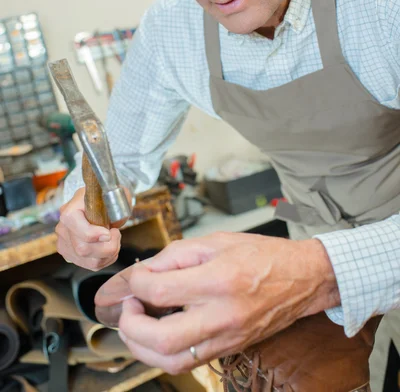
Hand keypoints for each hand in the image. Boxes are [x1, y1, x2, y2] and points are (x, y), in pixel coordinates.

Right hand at [56, 187, 120, 270]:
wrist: (100, 202)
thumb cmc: (107, 198)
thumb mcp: (113, 195)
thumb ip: (115, 205)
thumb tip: (112, 225)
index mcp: (70, 210)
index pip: (78, 230)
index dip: (96, 235)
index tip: (110, 232)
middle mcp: (63, 228)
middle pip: (83, 249)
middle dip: (108, 247)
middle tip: (116, 235)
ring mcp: (64, 243)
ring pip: (89, 261)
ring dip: (108, 255)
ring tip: (114, 241)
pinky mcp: (70, 254)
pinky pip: (90, 265)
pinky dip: (105, 260)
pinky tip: (108, 248)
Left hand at [95, 232, 339, 373]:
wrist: (302, 279)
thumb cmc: (262, 255)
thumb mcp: (217, 240)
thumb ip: (176, 254)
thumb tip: (145, 270)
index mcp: (218, 280)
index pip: (160, 291)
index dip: (136, 283)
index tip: (135, 276)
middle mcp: (222, 315)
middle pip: (160, 339)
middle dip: (130, 325)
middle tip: (129, 305)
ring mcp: (226, 338)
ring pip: (171, 361)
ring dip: (141, 345)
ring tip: (138, 320)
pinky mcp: (228, 349)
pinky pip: (187, 362)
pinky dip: (162, 351)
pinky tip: (158, 330)